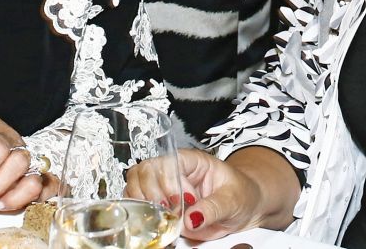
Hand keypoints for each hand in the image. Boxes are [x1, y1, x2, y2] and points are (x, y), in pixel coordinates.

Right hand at [126, 148, 298, 240]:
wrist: (246, 206)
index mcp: (190, 160)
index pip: (166, 163)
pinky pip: (140, 203)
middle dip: (154, 195)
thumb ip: (212, 208)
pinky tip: (154, 221)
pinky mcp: (161, 203)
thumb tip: (190, 219)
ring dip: (144, 203)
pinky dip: (141, 213)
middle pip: (144, 171)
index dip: (169, 185)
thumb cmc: (241, 193)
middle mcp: (172, 170)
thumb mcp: (233, 199)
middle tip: (172, 214)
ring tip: (163, 218)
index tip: (182, 204)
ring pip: (136, 184)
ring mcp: (163, 186)